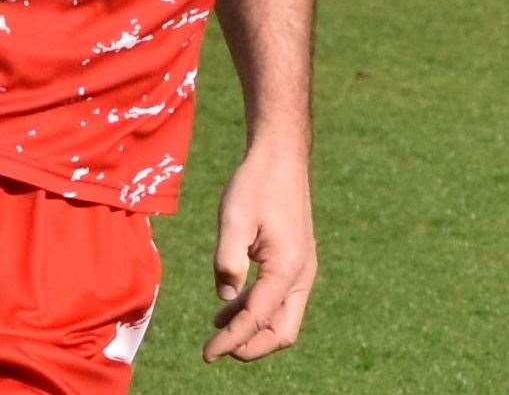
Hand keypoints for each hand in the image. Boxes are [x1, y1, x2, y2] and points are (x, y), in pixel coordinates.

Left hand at [204, 147, 317, 362]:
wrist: (281, 156)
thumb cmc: (256, 183)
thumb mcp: (234, 217)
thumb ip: (228, 260)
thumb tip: (225, 299)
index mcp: (288, 267)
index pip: (258, 318)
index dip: (231, 340)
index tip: (206, 353)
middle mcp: (302, 275)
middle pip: (281, 331)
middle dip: (250, 346)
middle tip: (216, 348)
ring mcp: (302, 269)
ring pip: (282, 317)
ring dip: (252, 327)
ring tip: (216, 326)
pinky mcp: (296, 261)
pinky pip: (280, 298)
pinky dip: (257, 308)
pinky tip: (230, 303)